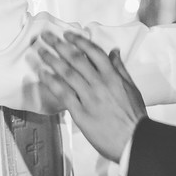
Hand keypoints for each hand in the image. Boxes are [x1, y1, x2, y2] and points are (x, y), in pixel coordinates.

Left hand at [35, 31, 146, 160]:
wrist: (134, 140)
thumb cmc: (134, 116)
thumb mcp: (132, 88)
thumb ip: (120, 68)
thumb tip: (114, 51)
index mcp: (113, 76)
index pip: (93, 52)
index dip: (79, 41)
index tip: (67, 34)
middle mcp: (100, 84)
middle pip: (76, 59)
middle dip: (59, 45)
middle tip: (46, 36)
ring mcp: (89, 98)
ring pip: (67, 74)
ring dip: (52, 60)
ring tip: (40, 52)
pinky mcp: (81, 113)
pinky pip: (63, 94)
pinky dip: (52, 82)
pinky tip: (43, 74)